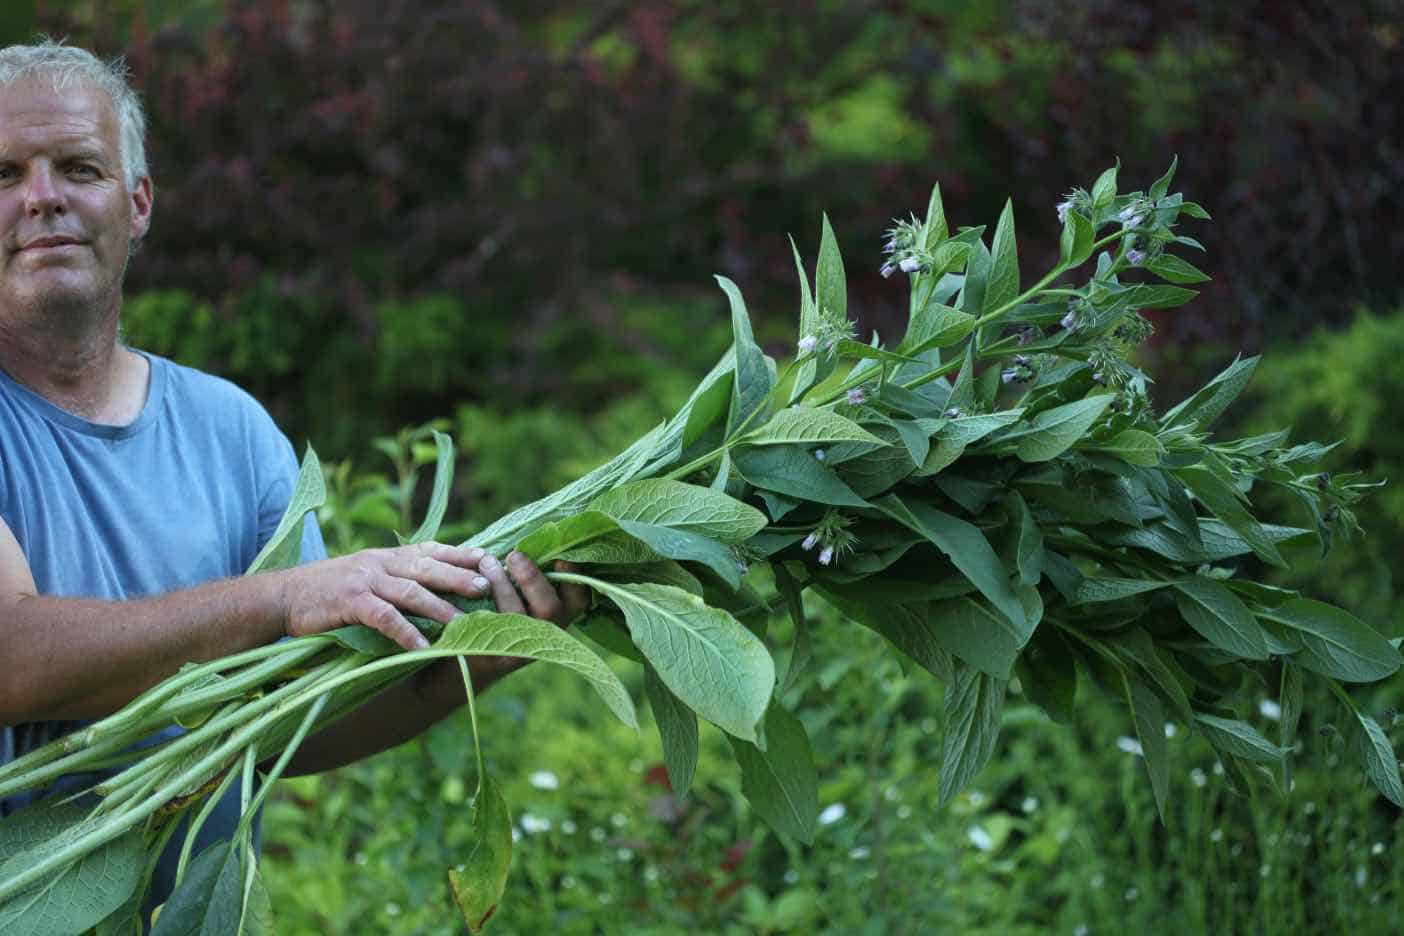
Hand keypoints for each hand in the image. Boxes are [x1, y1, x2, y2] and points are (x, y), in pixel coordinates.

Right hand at [279, 542, 490, 650]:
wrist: (282, 596)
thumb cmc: (327, 591)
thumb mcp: (364, 575)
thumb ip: (395, 577)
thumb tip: (432, 587)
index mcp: (386, 556)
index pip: (431, 549)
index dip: (460, 553)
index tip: (489, 559)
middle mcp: (380, 563)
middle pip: (428, 567)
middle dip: (460, 577)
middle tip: (488, 588)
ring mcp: (365, 580)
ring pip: (411, 592)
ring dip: (441, 608)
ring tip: (465, 624)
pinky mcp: (350, 602)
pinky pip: (384, 617)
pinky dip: (406, 632)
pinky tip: (423, 648)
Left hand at [463, 551, 590, 687]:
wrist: (468, 653)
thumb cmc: (500, 605)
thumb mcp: (521, 589)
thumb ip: (532, 572)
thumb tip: (538, 536)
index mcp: (561, 614)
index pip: (579, 599)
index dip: (575, 580)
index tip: (561, 560)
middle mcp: (548, 634)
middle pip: (549, 609)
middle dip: (531, 578)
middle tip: (513, 554)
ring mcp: (523, 650)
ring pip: (517, 615)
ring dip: (501, 584)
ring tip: (486, 562)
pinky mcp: (496, 658)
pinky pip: (488, 627)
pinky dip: (478, 603)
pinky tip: (468, 587)